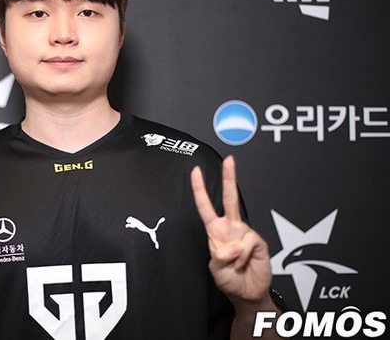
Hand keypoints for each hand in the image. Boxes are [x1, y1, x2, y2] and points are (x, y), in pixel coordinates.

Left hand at [190, 156, 271, 303]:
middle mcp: (231, 228)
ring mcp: (245, 233)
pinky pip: (249, 243)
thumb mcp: (215, 268)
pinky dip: (244, 256)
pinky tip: (245, 263)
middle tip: (229, 160)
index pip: (205, 206)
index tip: (195, 171)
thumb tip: (233, 244)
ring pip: (240, 232)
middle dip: (230, 178)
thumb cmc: (229, 279)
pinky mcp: (258, 242)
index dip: (199, 189)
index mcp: (215, 231)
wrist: (247, 294)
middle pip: (230, 199)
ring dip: (235, 254)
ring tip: (236, 265)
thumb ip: (220, 255)